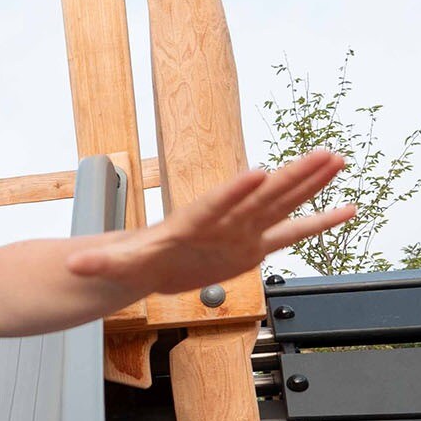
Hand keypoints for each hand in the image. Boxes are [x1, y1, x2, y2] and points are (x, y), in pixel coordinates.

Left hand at [67, 151, 354, 294]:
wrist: (148, 261)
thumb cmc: (132, 260)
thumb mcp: (114, 266)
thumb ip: (98, 265)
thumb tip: (73, 267)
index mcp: (194, 222)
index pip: (216, 204)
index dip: (237, 191)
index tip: (260, 171)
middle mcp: (225, 219)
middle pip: (261, 195)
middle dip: (291, 175)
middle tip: (321, 153)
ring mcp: (243, 229)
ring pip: (282, 203)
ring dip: (310, 183)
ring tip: (338, 159)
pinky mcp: (254, 245)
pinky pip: (293, 234)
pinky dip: (320, 222)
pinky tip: (348, 208)